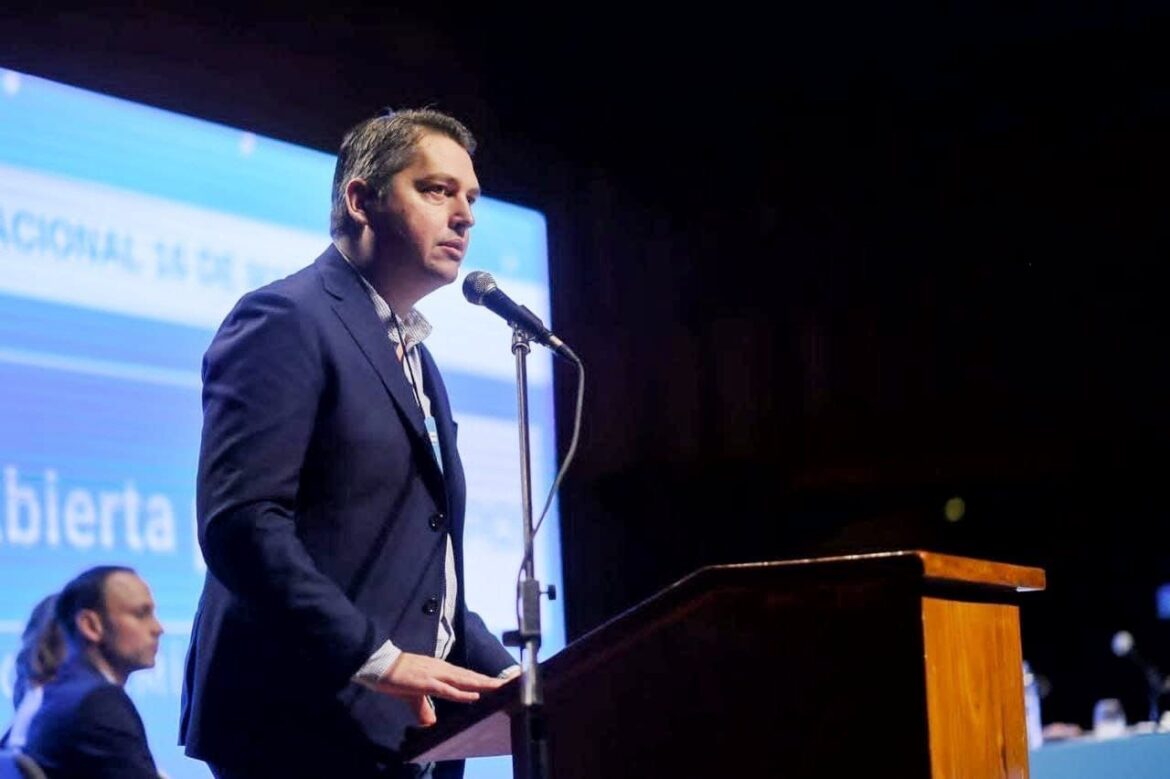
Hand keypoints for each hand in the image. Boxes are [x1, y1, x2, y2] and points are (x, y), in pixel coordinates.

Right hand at [374, 652, 508, 725]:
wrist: (378, 664)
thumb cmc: (395, 676)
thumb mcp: (412, 694)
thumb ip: (423, 708)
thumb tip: (430, 722)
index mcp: (440, 670)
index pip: (466, 676)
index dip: (483, 680)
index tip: (499, 684)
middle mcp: (442, 669)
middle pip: (471, 676)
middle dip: (490, 681)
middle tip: (511, 683)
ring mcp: (435, 674)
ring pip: (464, 680)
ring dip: (482, 684)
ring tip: (500, 688)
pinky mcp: (426, 682)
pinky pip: (447, 689)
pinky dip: (462, 693)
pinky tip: (474, 695)